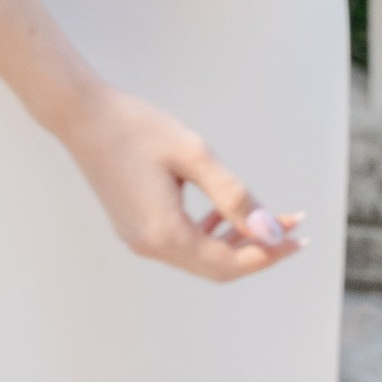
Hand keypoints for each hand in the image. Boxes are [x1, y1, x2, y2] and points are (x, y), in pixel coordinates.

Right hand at [59, 85, 302, 281]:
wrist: (83, 116)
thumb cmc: (137, 127)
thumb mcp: (194, 155)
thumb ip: (235, 196)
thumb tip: (270, 232)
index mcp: (163, 233)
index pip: (228, 262)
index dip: (267, 254)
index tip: (298, 237)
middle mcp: (149, 245)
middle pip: (216, 265)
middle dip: (258, 248)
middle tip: (291, 227)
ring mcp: (138, 239)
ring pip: (200, 256)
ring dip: (236, 241)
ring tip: (267, 218)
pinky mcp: (135, 227)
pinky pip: (182, 244)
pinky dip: (210, 234)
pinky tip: (223, 213)